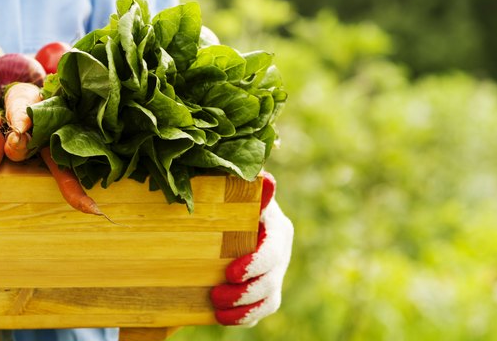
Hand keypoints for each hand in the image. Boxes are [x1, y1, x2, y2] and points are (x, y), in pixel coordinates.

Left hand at [210, 171, 293, 325]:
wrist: (222, 220)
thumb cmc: (227, 201)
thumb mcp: (234, 193)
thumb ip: (248, 189)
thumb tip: (266, 179)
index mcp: (275, 225)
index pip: (272, 249)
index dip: (254, 264)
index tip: (230, 273)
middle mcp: (280, 250)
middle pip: (271, 277)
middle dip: (244, 291)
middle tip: (216, 294)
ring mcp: (276, 271)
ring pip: (270, 298)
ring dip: (243, 307)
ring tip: (217, 309)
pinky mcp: (268, 290)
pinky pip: (263, 310)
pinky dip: (244, 317)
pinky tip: (223, 317)